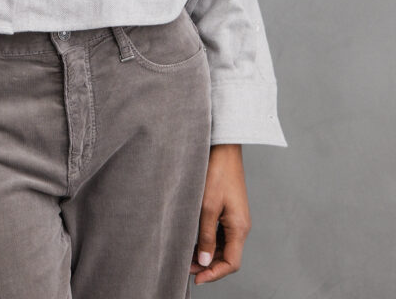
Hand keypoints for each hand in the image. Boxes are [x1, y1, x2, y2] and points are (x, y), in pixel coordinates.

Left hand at [190, 143, 250, 284]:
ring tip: (187, 254)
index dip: (214, 274)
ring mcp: (236, 217)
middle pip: (228, 256)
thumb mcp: (207, 206)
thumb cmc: (216, 173)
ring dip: (207, 252)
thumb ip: (206, 236)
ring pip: (224, 245)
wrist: (223, 147)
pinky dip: (209, 240)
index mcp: (239, 227)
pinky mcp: (230, 209)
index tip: (196, 279)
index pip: (231, 263)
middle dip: (209, 265)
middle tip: (186, 267)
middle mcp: (241, 225)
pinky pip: (221, 232)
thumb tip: (204, 262)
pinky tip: (194, 238)